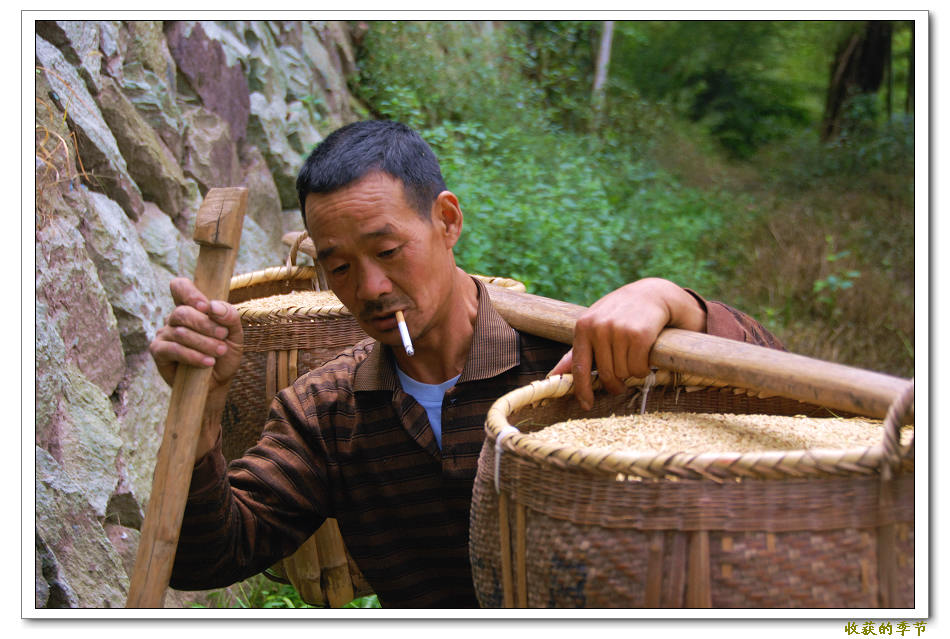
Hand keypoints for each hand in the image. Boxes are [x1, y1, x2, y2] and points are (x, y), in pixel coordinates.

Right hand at [149, 277, 243, 393]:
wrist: (218, 382)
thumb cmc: (224, 354)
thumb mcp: (235, 334)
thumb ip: (229, 316)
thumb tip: (212, 307)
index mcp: (192, 308)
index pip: (180, 287)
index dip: (189, 293)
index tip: (205, 307)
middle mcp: (175, 318)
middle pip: (182, 312)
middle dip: (206, 325)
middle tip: (223, 336)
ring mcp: (164, 333)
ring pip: (180, 332)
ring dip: (204, 342)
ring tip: (219, 351)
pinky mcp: (158, 351)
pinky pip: (172, 349)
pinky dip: (192, 355)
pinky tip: (207, 361)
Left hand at [548, 278, 705, 409]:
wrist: (652, 294)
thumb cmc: (619, 314)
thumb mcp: (594, 326)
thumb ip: (576, 352)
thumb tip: (553, 376)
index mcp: (583, 327)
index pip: (579, 367)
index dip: (582, 390)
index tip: (587, 405)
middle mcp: (599, 328)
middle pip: (606, 374)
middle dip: (615, 383)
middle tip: (622, 382)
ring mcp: (619, 331)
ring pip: (624, 372)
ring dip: (631, 373)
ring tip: (634, 358)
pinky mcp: (640, 335)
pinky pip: (639, 368)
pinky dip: (643, 369)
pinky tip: (645, 357)